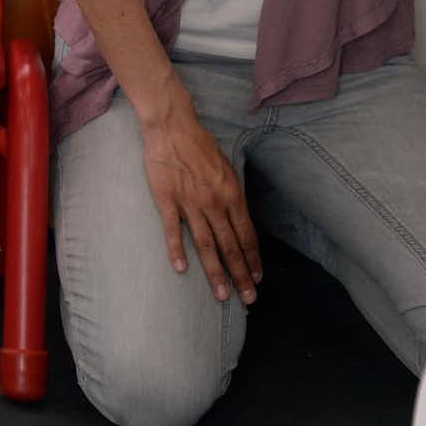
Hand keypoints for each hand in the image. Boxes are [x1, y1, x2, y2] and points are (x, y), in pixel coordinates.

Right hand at [136, 96, 260, 304]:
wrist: (172, 127)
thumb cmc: (200, 145)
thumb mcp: (227, 169)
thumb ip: (232, 196)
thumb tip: (238, 221)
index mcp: (232, 195)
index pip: (247, 235)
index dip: (253, 259)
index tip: (257, 278)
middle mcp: (215, 203)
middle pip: (231, 246)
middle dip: (241, 275)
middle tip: (248, 299)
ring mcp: (191, 204)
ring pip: (207, 245)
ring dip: (216, 272)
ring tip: (222, 295)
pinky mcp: (168, 201)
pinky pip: (175, 231)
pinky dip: (178, 251)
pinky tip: (182, 270)